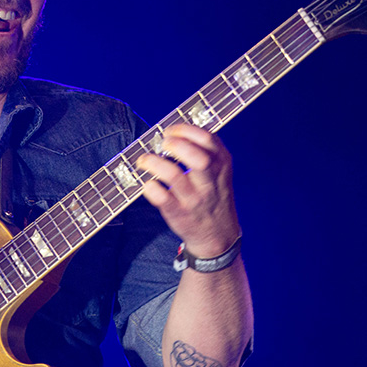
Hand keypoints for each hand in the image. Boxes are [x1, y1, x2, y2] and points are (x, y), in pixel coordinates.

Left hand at [136, 124, 240, 256]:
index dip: (185, 130)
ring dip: (154, 163)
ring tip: (145, 160)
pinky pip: (161, 198)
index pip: (208, 139)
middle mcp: (210, 182)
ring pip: (174, 175)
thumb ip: (204, 151)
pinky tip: (148, 184)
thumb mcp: (219, 172)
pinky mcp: (179, 214)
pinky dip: (150, 188)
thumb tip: (172, 131)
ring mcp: (194, 199)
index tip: (170, 131)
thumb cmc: (212, 196)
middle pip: (197, 157)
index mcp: (222, 165)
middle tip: (162, 145)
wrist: (218, 236)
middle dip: (175, 145)